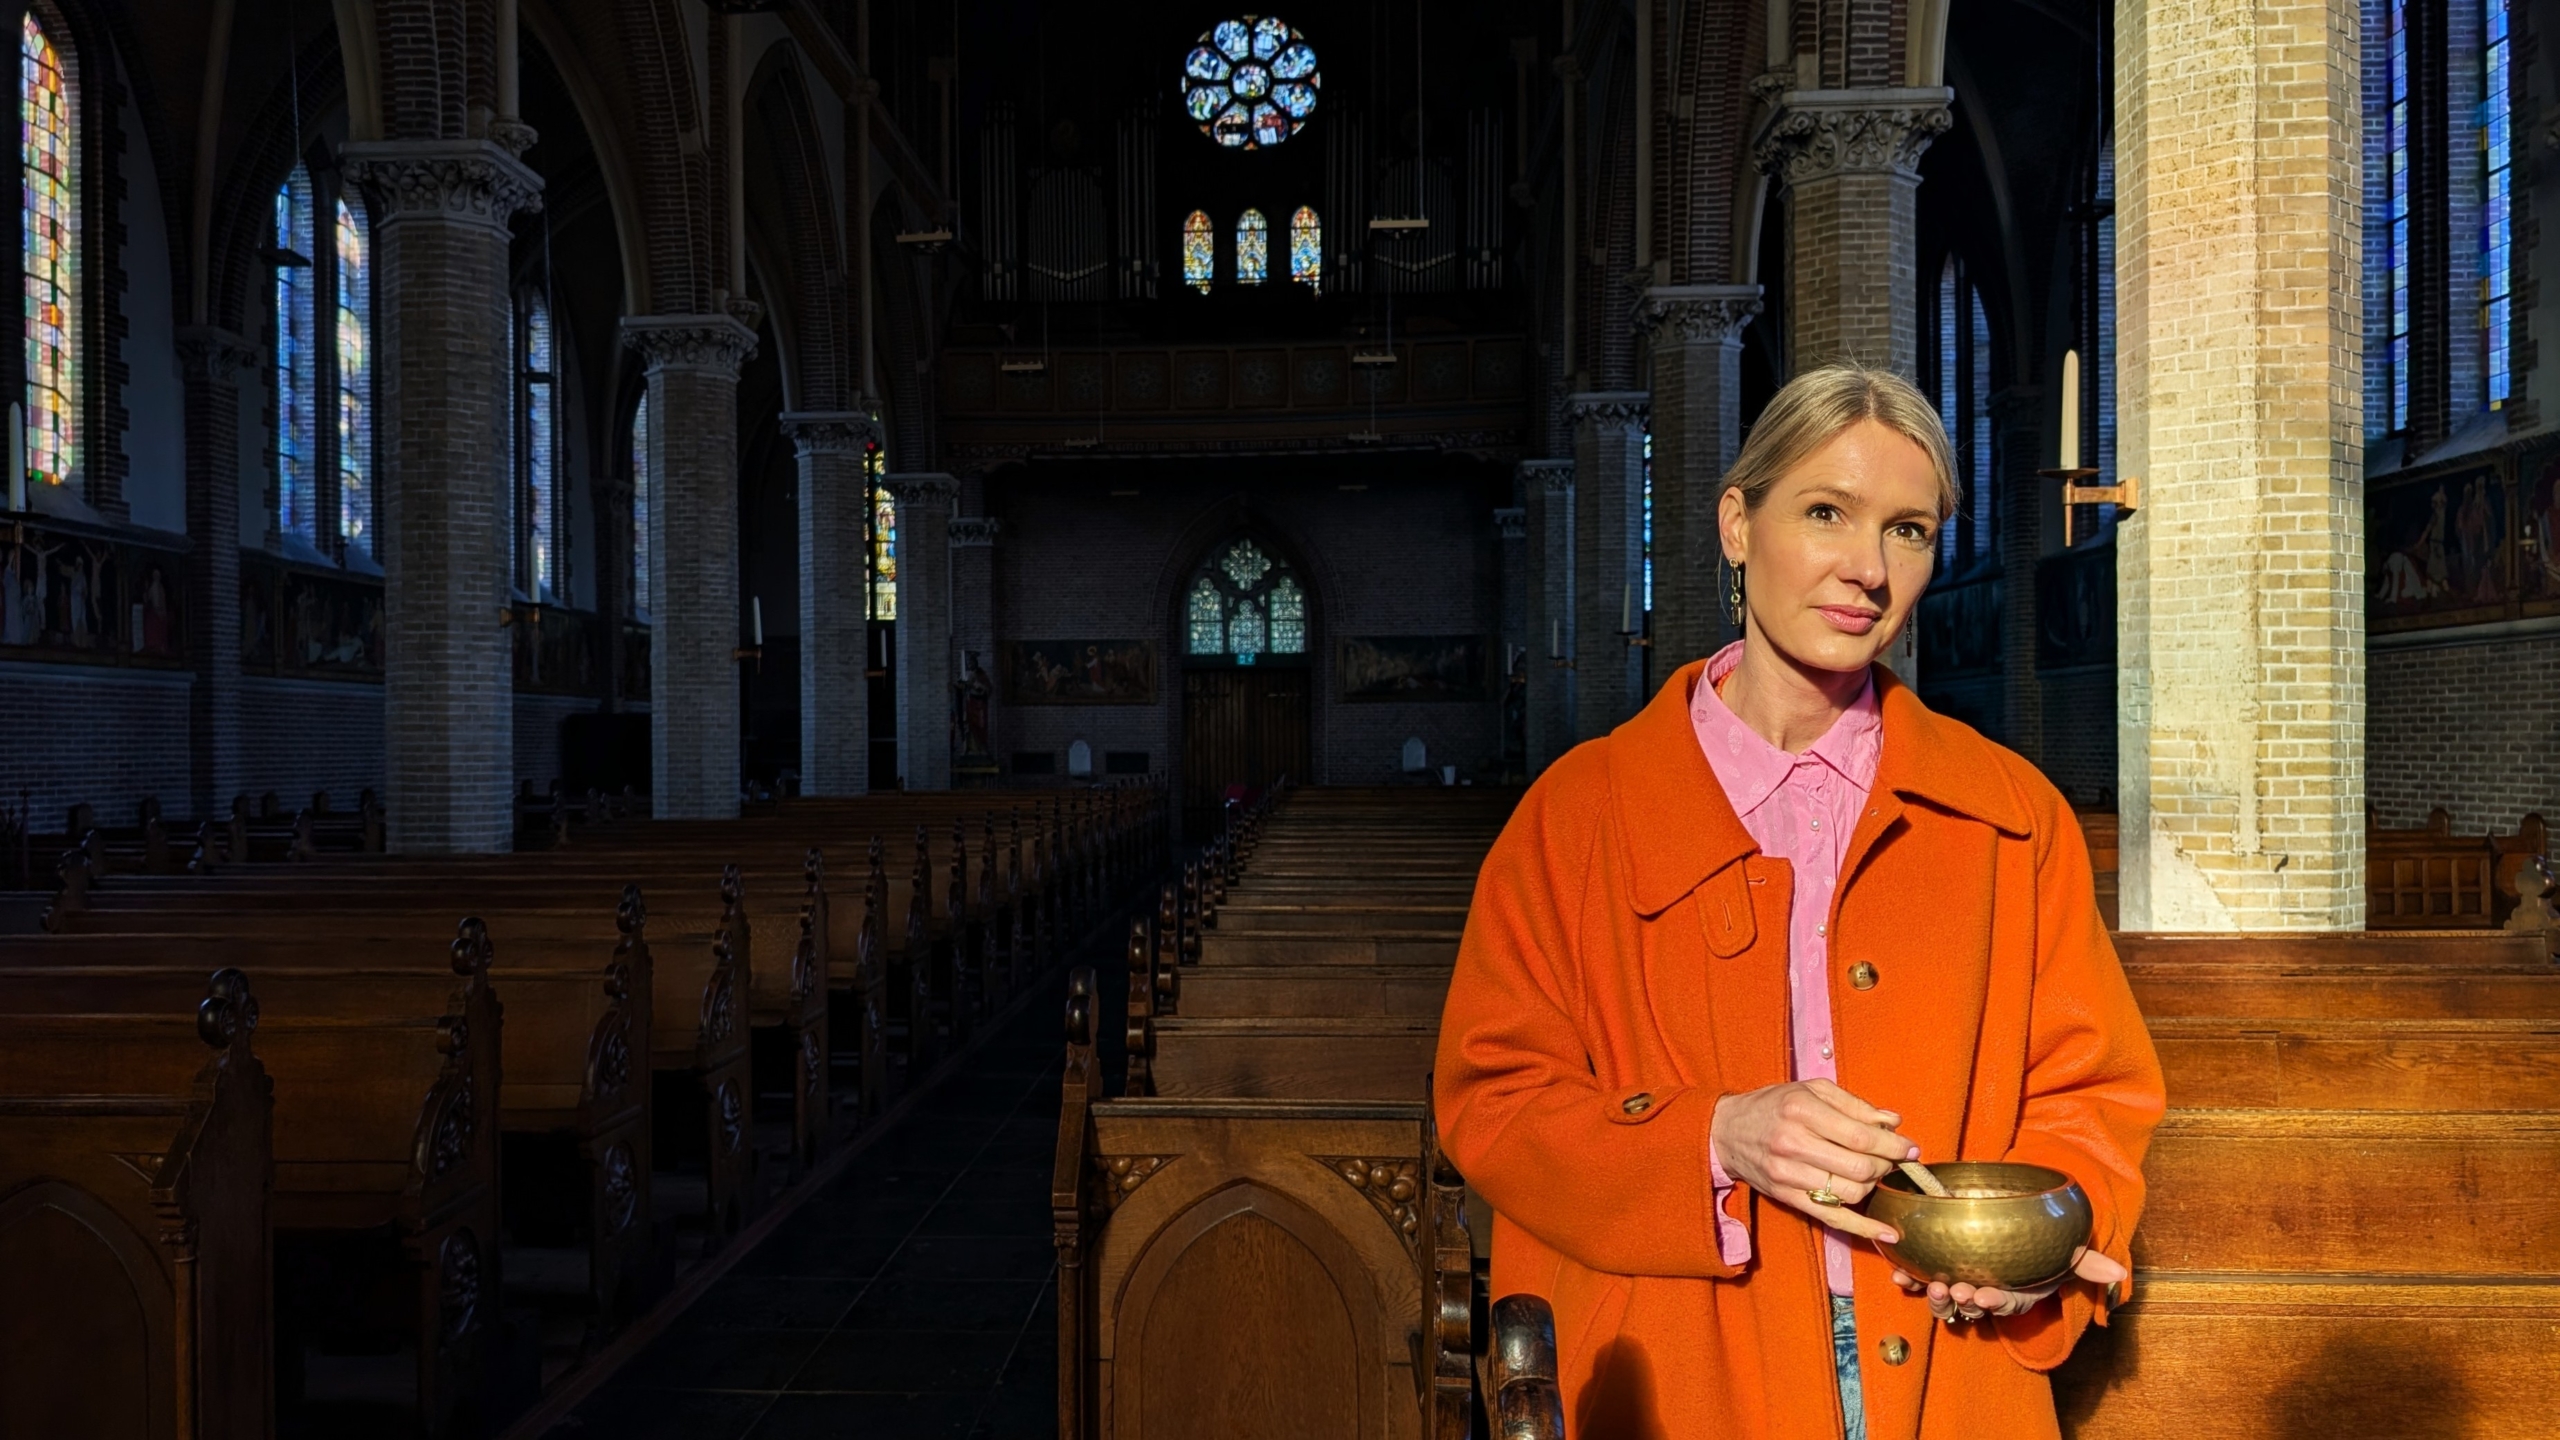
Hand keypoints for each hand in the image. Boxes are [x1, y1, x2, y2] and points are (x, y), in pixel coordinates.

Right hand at [1710, 1079, 1917, 1245]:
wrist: (1727, 1131)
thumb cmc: (1773, 1105)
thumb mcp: (1810, 1089)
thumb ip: (1853, 1104)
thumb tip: (1893, 1121)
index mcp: (1802, 1110)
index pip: (1861, 1136)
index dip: (1893, 1145)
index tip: (1910, 1148)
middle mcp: (1793, 1143)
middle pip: (1859, 1168)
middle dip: (1885, 1165)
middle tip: (1890, 1158)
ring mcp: (1789, 1175)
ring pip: (1850, 1194)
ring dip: (1872, 1186)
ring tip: (1871, 1173)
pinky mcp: (1787, 1198)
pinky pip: (1832, 1219)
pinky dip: (1863, 1229)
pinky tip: (1888, 1233)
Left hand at [1891, 1246, 2127, 1323]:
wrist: (2013, 1225)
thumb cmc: (2038, 1245)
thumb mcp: (2065, 1251)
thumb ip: (2087, 1262)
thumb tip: (2120, 1274)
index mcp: (2011, 1291)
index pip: (2005, 1302)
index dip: (1995, 1302)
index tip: (1986, 1297)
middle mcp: (1983, 1291)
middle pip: (1969, 1305)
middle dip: (1960, 1301)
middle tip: (1954, 1291)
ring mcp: (1957, 1282)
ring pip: (1943, 1299)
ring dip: (1934, 1295)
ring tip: (1931, 1285)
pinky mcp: (1934, 1269)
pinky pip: (1918, 1280)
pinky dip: (1908, 1279)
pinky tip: (1899, 1274)